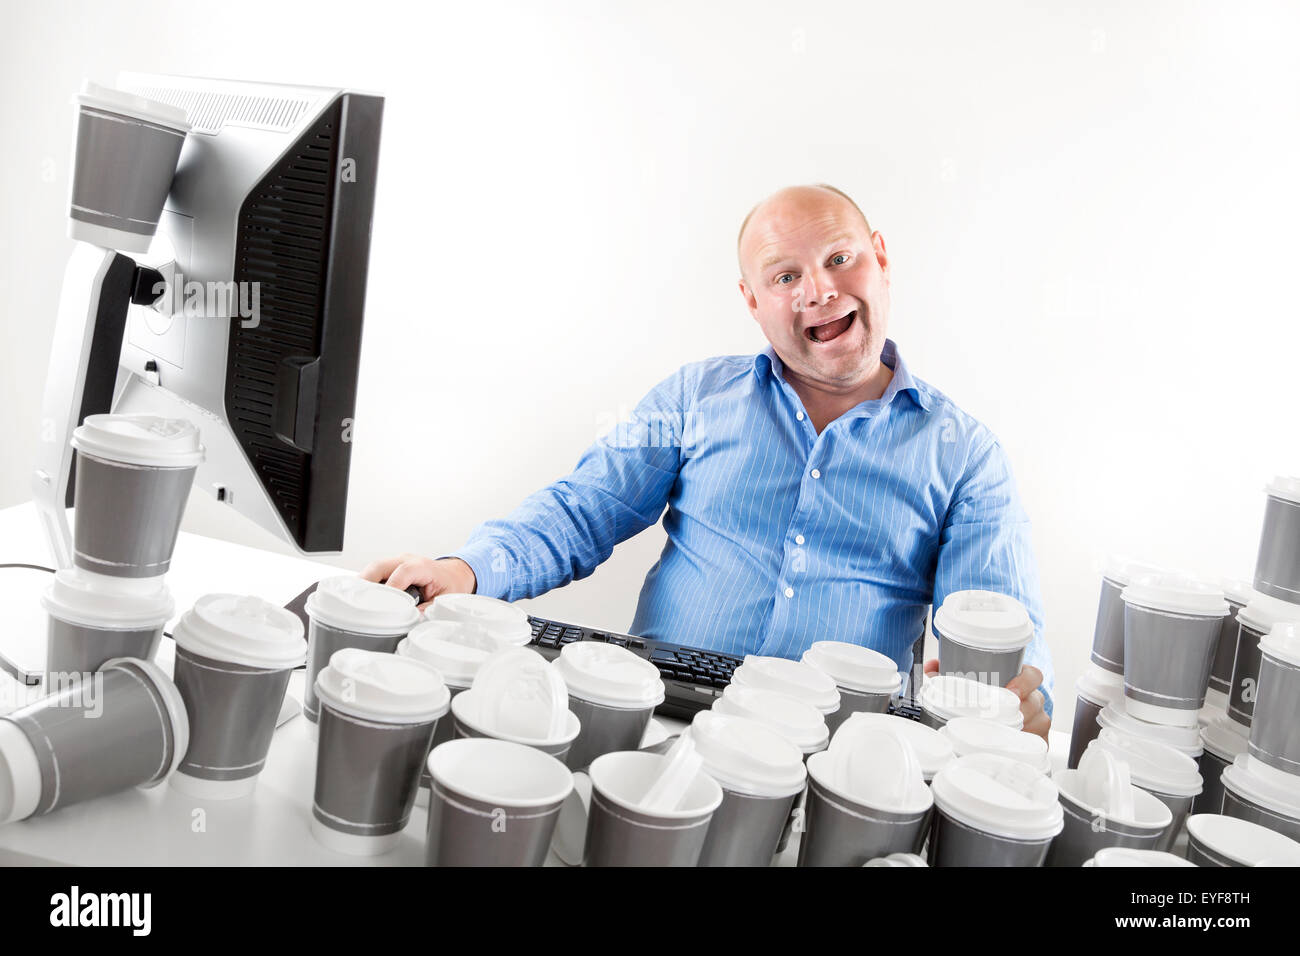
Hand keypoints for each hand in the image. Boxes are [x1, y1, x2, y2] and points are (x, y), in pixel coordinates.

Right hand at [359, 553, 476, 610]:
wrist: (453, 574)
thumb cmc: (450, 584)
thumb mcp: (444, 600)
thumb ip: (427, 611)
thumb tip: (411, 621)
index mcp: (423, 567)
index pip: (402, 573)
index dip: (390, 588)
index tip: (382, 605)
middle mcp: (407, 560)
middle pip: (379, 566)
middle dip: (366, 583)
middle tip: (357, 602)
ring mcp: (396, 562)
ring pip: (372, 568)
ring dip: (363, 584)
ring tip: (356, 601)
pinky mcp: (390, 567)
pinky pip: (374, 573)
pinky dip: (367, 584)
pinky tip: (364, 597)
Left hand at [922, 659, 1050, 741]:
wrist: (1004, 715)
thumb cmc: (989, 696)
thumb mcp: (971, 681)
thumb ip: (950, 670)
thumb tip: (932, 667)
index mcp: (1021, 681)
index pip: (1033, 675)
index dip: (1025, 682)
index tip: (1011, 691)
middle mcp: (1033, 699)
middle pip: (1035, 701)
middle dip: (1020, 709)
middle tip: (1001, 716)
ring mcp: (1038, 720)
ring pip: (1039, 723)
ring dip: (1022, 729)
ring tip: (1002, 733)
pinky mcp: (1039, 741)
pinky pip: (1039, 744)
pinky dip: (1026, 748)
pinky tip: (1010, 750)